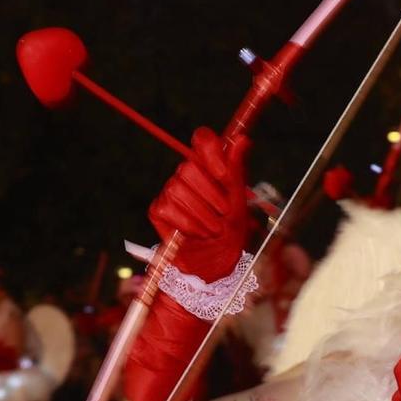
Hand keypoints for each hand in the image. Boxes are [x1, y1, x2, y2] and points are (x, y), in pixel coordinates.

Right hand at [149, 127, 250, 281]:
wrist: (217, 261)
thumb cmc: (230, 229)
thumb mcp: (239, 201)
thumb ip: (236, 170)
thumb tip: (242, 139)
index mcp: (209, 166)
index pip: (203, 139)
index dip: (210, 153)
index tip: (222, 175)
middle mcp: (187, 174)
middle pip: (187, 168)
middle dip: (209, 195)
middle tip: (223, 214)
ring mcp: (170, 191)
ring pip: (176, 189)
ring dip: (201, 214)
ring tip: (214, 229)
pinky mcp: (158, 210)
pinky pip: (166, 208)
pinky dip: (186, 224)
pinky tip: (198, 234)